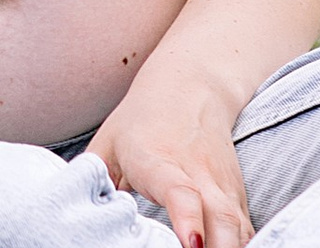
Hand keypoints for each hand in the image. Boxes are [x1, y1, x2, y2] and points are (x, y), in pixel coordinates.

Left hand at [87, 65, 252, 247]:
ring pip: (240, 229)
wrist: (190, 87)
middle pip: (222, 220)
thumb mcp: (108, 143)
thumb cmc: (141, 120)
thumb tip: (71, 205)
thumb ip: (92, 177)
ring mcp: (224, 189)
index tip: (190, 244)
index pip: (180, 192)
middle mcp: (200, 175)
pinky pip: (248, 233)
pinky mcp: (239, 200)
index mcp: (160, 161)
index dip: (188, 219)